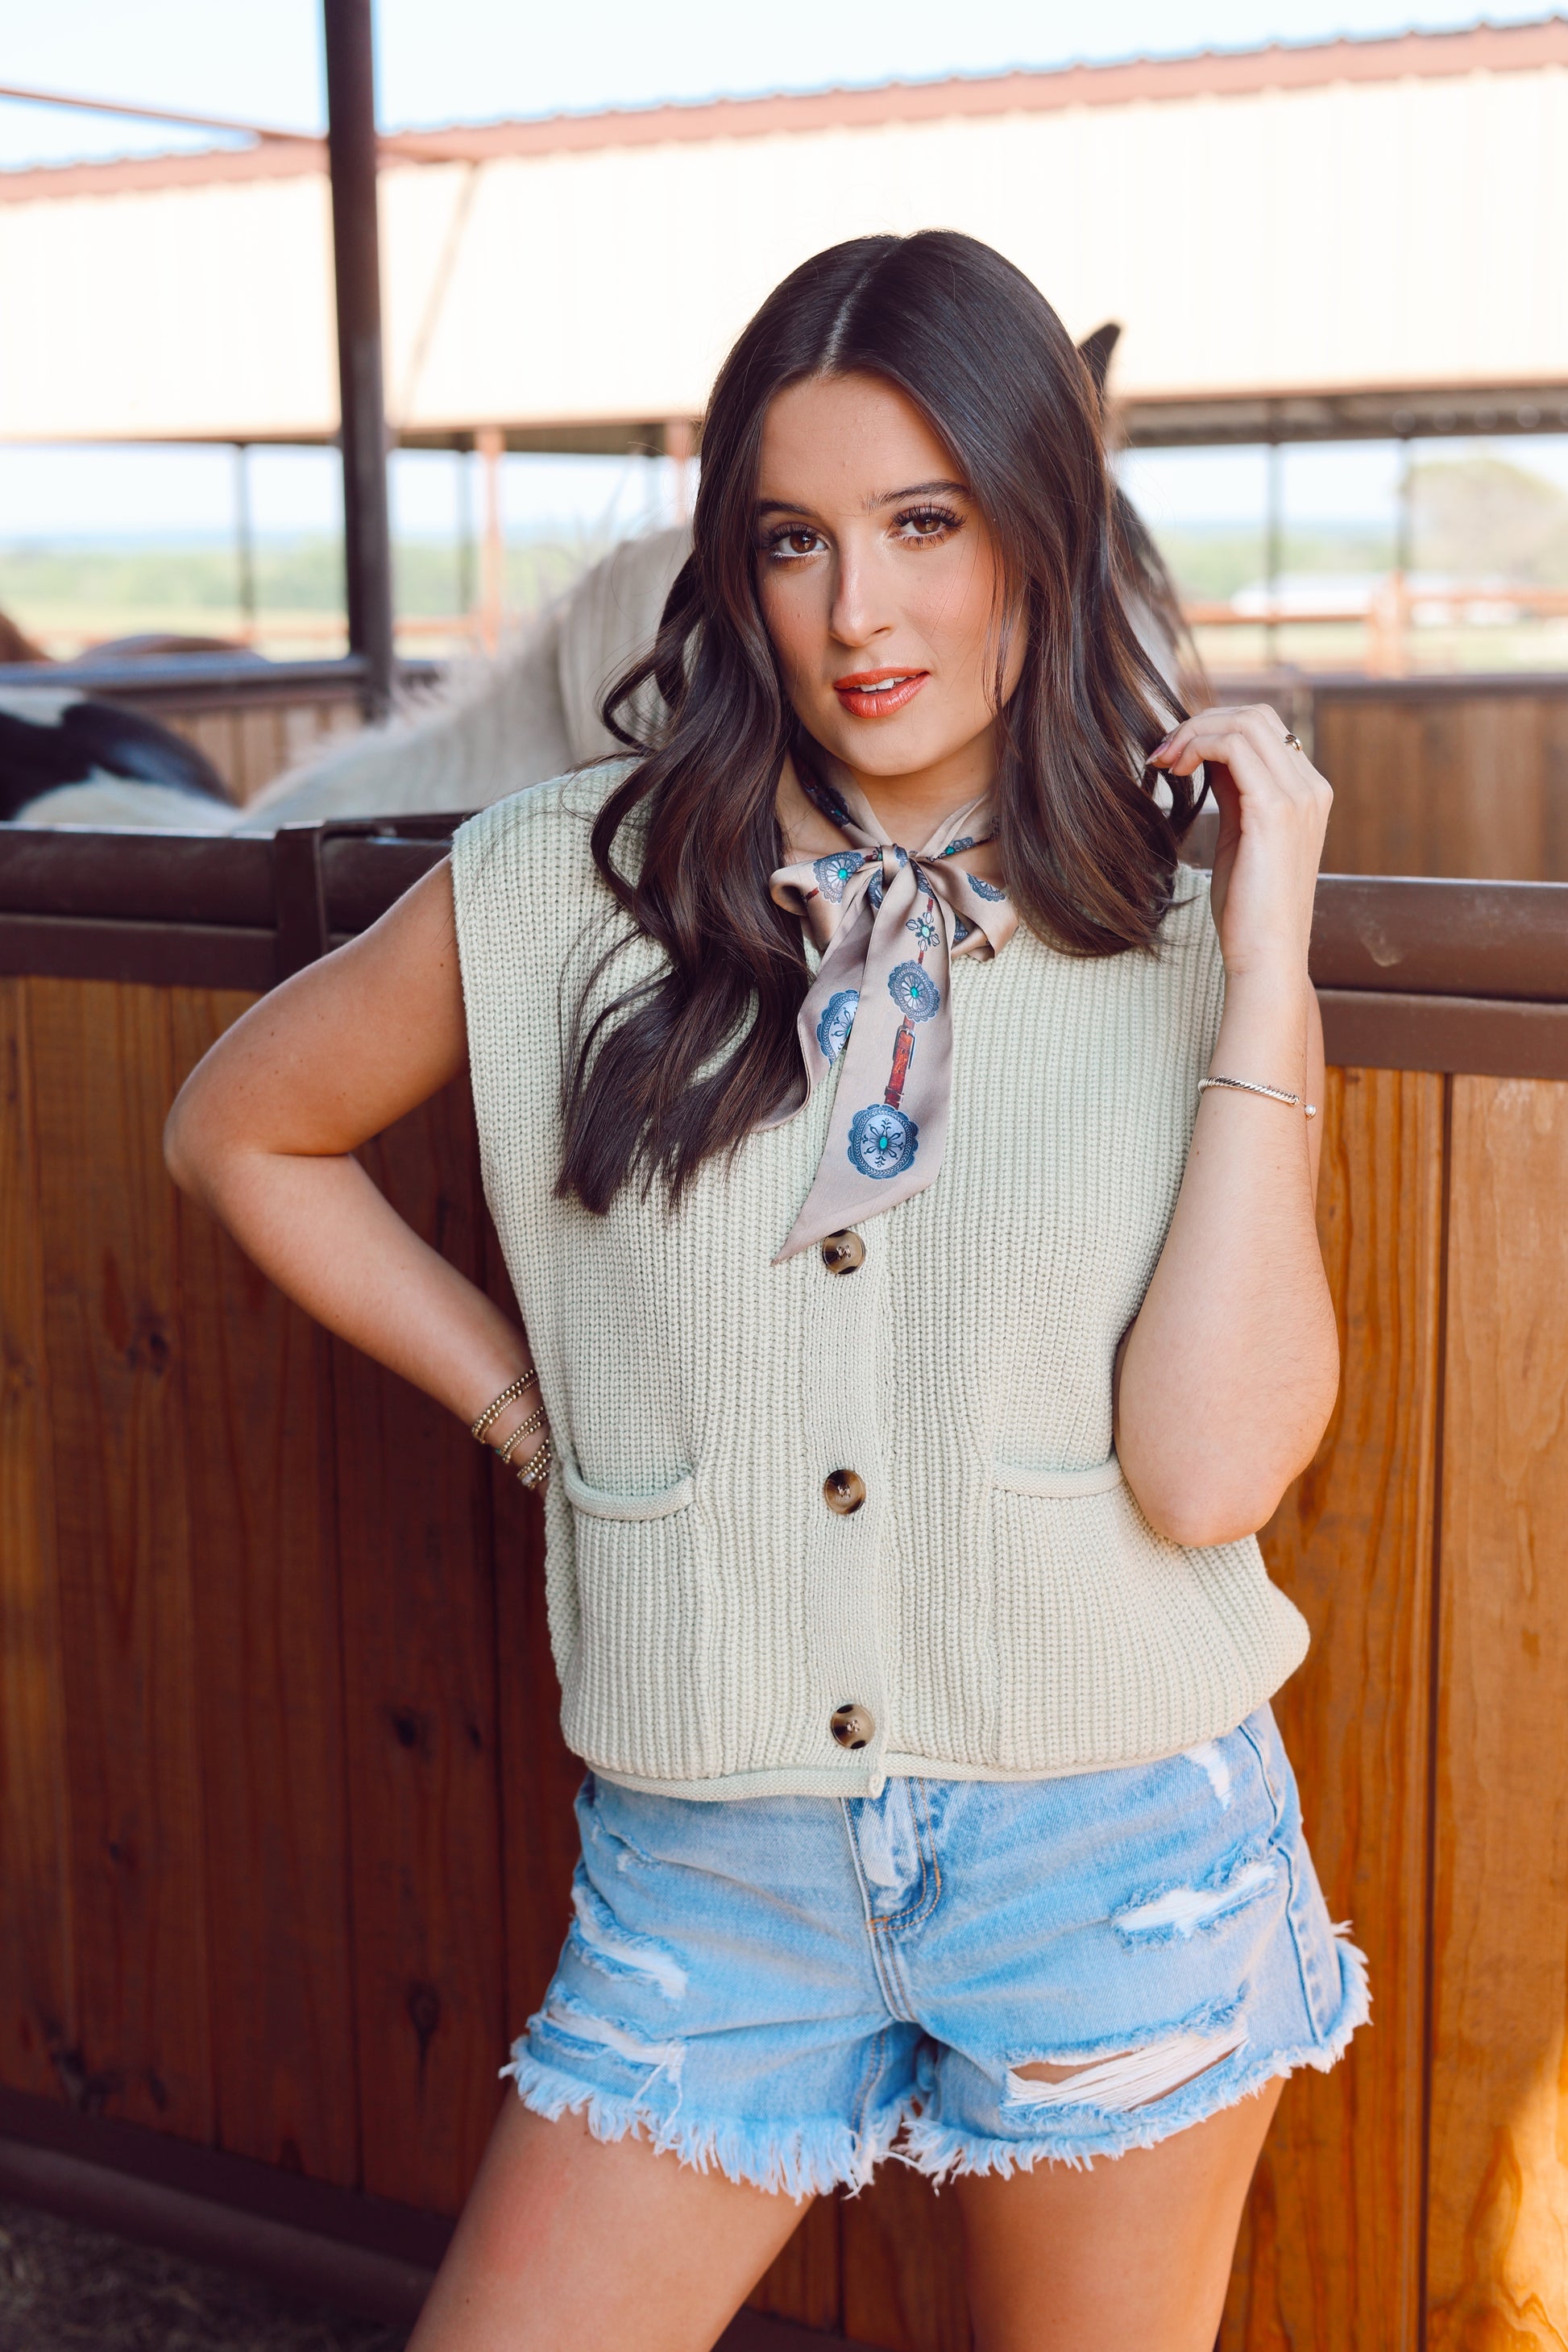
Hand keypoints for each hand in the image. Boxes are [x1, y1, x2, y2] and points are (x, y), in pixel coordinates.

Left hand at [1152, 706, 1330, 983]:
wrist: (1266, 955)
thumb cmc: (1247, 908)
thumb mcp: (1239, 836)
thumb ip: (1233, 791)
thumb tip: (1207, 755)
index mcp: (1307, 792)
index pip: (1263, 729)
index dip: (1212, 729)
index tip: (1172, 755)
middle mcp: (1311, 787)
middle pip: (1255, 716)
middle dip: (1201, 723)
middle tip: (1161, 752)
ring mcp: (1299, 796)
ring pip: (1245, 723)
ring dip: (1194, 732)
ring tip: (1163, 760)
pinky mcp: (1276, 810)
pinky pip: (1235, 748)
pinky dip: (1198, 746)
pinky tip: (1174, 769)